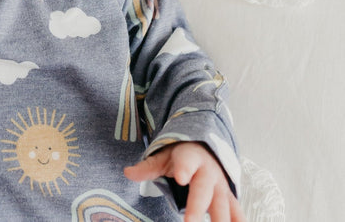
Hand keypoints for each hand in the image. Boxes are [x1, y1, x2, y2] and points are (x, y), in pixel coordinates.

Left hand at [124, 141, 245, 221]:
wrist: (206, 150)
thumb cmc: (180, 157)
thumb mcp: (163, 157)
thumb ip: (147, 167)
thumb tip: (127, 172)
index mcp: (190, 158)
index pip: (186, 162)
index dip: (184, 169)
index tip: (180, 177)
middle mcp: (208, 173)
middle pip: (203, 191)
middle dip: (197, 208)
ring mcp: (221, 187)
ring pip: (223, 206)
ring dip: (220, 221)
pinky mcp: (230, 199)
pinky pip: (237, 213)